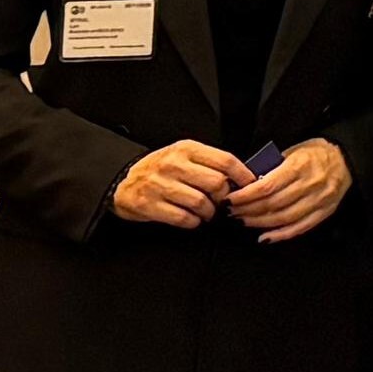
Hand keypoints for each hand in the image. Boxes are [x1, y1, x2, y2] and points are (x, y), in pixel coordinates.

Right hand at [111, 139, 241, 229]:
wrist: (122, 181)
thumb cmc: (160, 170)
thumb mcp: (183, 156)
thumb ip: (209, 163)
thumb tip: (242, 177)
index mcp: (186, 149)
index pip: (225, 160)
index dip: (243, 175)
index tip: (250, 185)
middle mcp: (173, 164)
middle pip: (216, 183)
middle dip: (224, 197)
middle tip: (221, 202)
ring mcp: (159, 185)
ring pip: (201, 203)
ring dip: (209, 213)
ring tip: (206, 212)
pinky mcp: (149, 204)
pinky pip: (184, 218)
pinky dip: (193, 222)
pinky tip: (192, 218)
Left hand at [220, 140, 352, 242]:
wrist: (346, 158)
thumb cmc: (315, 153)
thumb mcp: (292, 151)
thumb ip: (272, 167)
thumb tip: (246, 184)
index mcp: (300, 165)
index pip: (267, 186)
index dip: (245, 196)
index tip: (230, 199)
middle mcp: (311, 184)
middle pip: (273, 204)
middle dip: (248, 210)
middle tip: (232, 212)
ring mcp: (320, 200)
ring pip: (284, 218)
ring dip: (260, 223)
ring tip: (244, 222)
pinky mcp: (325, 212)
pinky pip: (300, 228)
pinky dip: (280, 235)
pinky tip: (265, 237)